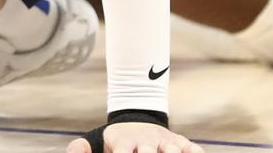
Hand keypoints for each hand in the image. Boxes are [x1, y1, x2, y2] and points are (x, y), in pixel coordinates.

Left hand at [68, 122, 201, 152]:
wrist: (136, 121)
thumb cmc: (116, 142)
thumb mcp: (102, 143)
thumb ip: (82, 150)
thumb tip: (79, 146)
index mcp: (124, 142)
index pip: (123, 152)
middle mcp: (146, 141)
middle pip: (149, 152)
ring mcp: (165, 141)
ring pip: (172, 151)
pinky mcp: (180, 142)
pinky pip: (193, 149)